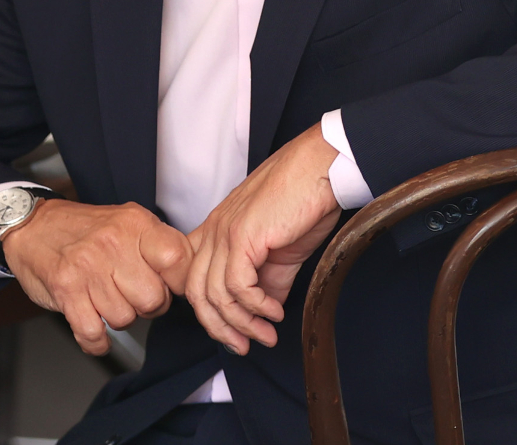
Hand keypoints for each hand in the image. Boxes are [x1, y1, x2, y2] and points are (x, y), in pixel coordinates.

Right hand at [0, 200, 191, 354]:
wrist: (33, 226)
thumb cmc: (86, 230)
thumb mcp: (128, 221)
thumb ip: (158, 245)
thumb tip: (189, 276)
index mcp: (136, 223)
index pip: (177, 259)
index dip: (179, 282)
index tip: (172, 287)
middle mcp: (113, 243)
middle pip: (153, 299)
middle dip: (147, 306)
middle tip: (134, 295)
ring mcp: (88, 267)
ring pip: (124, 319)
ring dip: (118, 318)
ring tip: (108, 300)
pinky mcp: (66, 290)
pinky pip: (93, 333)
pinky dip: (97, 341)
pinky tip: (96, 330)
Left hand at [186, 125, 342, 353]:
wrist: (321, 169)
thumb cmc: (304, 200)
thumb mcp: (281, 248)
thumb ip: (268, 279)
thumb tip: (266, 310)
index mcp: (217, 231)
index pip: (195, 280)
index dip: (211, 313)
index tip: (235, 333)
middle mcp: (214, 231)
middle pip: (197, 293)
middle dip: (220, 328)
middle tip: (246, 346)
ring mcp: (224, 232)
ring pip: (215, 295)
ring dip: (242, 323)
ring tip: (267, 333)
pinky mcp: (242, 236)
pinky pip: (236, 286)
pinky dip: (255, 306)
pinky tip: (274, 312)